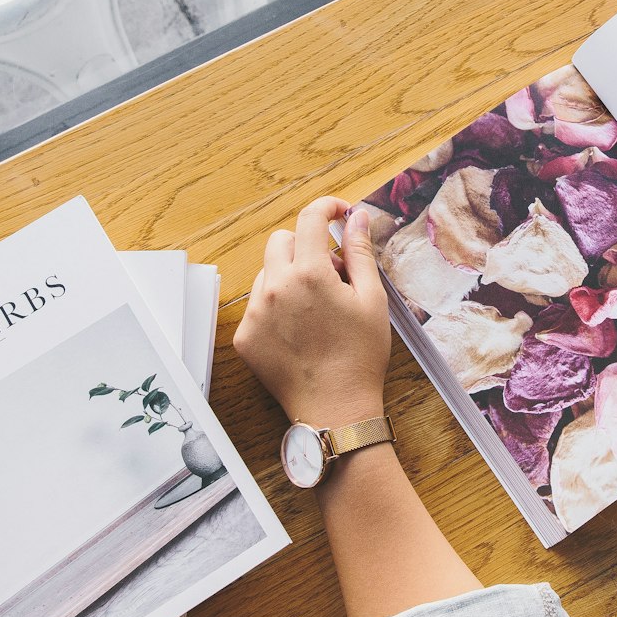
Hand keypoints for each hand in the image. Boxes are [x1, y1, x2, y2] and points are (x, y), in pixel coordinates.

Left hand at [233, 196, 390, 427]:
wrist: (335, 408)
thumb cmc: (360, 356)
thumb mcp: (371, 299)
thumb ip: (359, 252)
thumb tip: (356, 217)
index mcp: (309, 274)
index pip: (310, 219)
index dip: (327, 207)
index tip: (338, 212)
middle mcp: (275, 288)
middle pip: (282, 240)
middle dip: (306, 246)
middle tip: (330, 272)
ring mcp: (255, 312)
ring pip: (266, 273)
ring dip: (288, 277)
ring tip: (315, 308)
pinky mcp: (245, 335)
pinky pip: (257, 305)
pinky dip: (275, 307)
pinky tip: (298, 330)